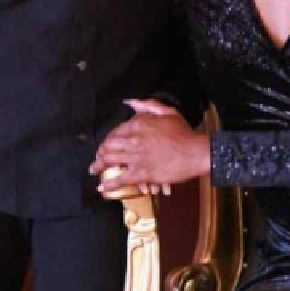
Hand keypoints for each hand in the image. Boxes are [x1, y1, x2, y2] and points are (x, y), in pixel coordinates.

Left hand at [89, 100, 209, 191]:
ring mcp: (137, 158)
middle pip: (108, 146)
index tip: (107, 144)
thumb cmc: (184, 133)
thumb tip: (131, 102)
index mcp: (139, 125)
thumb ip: (148, 105)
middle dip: (100, 152)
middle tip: (97, 157)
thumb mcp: (168, 112)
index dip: (108, 139)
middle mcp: (134, 140)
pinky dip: (109, 185)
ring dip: (98, 166)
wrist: (195, 152)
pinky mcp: (142, 174)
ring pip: (110, 161)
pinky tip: (101, 188)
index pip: (115, 131)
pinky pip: (120, 180)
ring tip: (94, 170)